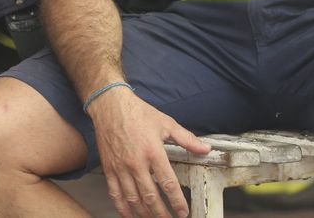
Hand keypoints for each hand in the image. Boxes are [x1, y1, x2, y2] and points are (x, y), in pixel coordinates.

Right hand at [89, 87, 209, 217]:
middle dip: (161, 213)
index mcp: (153, 152)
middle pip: (150, 197)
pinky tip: (130, 215)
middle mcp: (136, 163)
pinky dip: (122, 208)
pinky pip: (115, 194)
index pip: (168, 183)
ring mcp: (121, 167)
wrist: (110, 105)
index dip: (176, 201)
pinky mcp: (109, 169)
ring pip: (133, 199)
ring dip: (144, 214)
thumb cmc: (138, 113)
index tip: (183, 211)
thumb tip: (205, 148)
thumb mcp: (166, 123)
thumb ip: (186, 139)